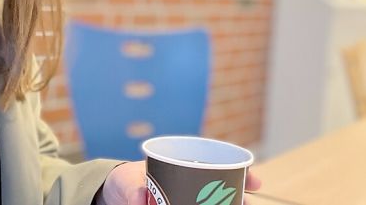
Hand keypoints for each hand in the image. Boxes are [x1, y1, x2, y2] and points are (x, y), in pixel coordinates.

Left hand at [99, 161, 261, 204]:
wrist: (112, 195)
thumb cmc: (123, 182)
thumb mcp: (126, 183)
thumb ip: (134, 192)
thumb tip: (143, 198)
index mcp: (183, 166)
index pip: (218, 165)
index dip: (239, 171)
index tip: (253, 180)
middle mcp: (190, 184)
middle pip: (222, 188)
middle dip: (238, 194)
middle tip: (246, 202)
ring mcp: (186, 197)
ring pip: (213, 201)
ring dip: (225, 204)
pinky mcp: (178, 204)